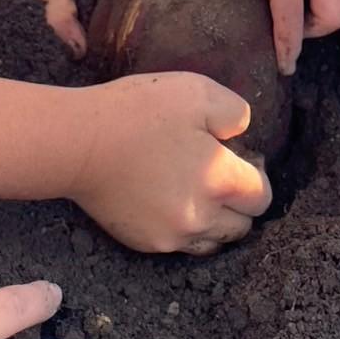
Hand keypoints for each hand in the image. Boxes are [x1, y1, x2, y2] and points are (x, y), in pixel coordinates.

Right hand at [69, 72, 272, 254]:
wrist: (78, 144)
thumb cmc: (138, 113)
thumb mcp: (197, 92)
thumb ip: (234, 112)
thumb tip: (241, 132)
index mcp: (220, 181)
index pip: (261, 197)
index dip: (256, 177)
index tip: (241, 159)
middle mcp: (202, 217)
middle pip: (241, 226)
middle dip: (239, 204)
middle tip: (219, 176)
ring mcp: (171, 235)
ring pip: (212, 242)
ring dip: (215, 223)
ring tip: (199, 194)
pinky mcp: (144, 242)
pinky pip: (180, 246)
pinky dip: (184, 230)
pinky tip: (171, 203)